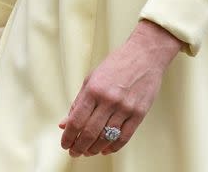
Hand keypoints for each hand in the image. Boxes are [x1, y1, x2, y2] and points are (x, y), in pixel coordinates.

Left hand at [59, 19, 182, 156]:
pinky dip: (113, 147)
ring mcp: (125, 108)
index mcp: (93, 89)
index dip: (68, 136)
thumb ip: (78, 102)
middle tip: (74, 152)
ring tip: (87, 152)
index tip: (65, 144)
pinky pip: (124, 137)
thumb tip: (64, 123)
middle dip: (79, 146)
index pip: (76, 120)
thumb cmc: (115, 65)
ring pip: (106, 137)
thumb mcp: (91, 79)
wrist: (143, 56)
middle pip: (90, 132)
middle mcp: (108, 100)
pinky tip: (105, 150)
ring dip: (94, 149)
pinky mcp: (139, 114)